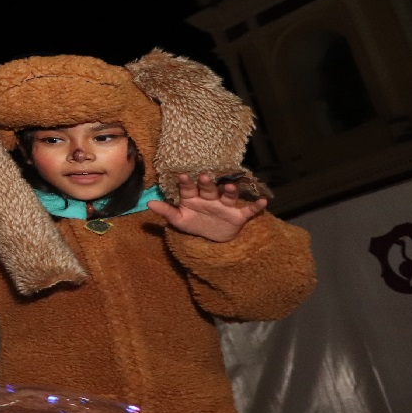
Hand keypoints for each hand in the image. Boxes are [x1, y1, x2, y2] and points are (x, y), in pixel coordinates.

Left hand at [147, 171, 265, 241]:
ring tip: (231, 186)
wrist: (212, 237)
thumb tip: (148, 203)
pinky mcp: (238, 216)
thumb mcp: (179, 220)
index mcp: (194, 198)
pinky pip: (248, 210)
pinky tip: (263, 201)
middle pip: (209, 189)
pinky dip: (256, 206)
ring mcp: (225, 206)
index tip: (182, 175)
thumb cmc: (194, 223)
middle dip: (207, 183)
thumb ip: (166, 211)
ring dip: (231, 191)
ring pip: (228, 196)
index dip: (186, 183)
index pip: (189, 189)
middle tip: (203, 176)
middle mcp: (210, 199)